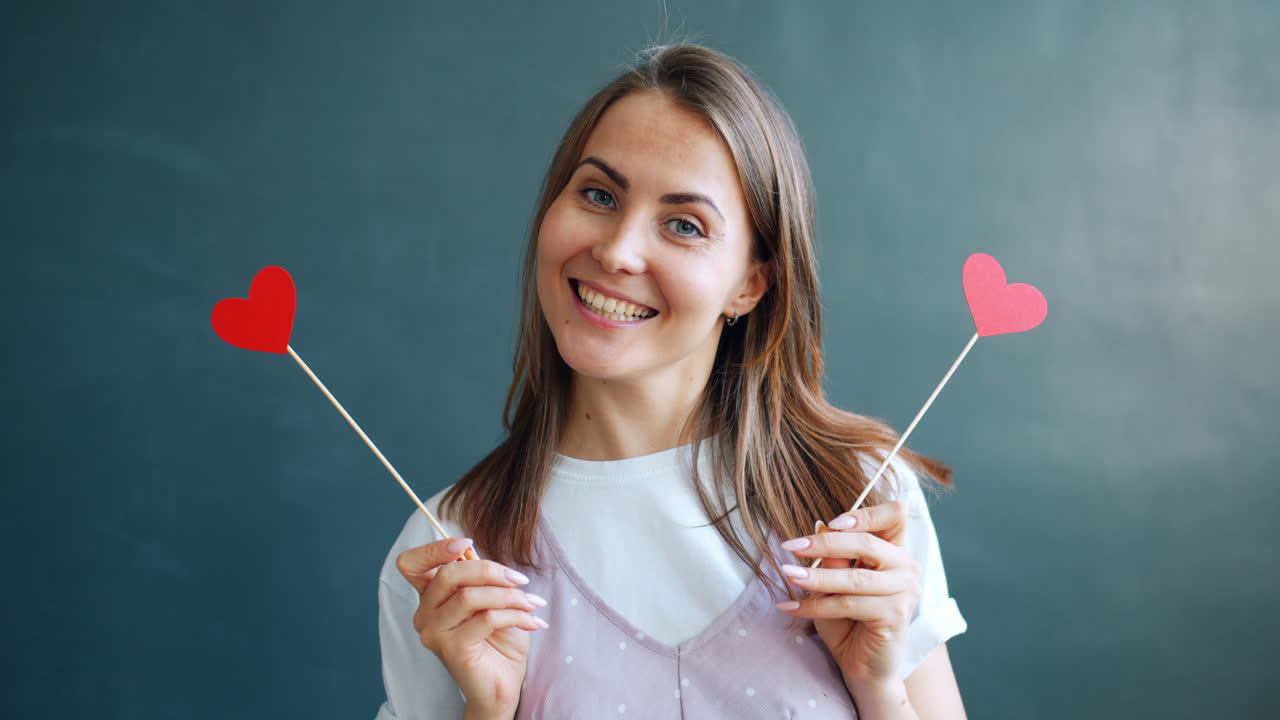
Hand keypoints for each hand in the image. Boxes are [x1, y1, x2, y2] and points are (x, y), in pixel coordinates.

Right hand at [396, 538, 547, 716]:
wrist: (503, 684)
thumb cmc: (498, 640)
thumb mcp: (492, 599)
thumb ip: (479, 576)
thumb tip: (474, 549)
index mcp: (430, 597)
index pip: (411, 564)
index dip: (434, 549)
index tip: (468, 544)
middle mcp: (424, 614)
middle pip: (448, 574)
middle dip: (490, 570)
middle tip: (520, 580)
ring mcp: (434, 633)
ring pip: (469, 596)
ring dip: (509, 596)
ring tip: (532, 603)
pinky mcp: (451, 649)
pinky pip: (486, 619)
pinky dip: (516, 615)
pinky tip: (533, 622)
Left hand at [775, 501, 921, 685]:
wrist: (861, 666)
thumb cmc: (847, 620)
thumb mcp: (834, 583)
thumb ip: (834, 558)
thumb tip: (819, 524)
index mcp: (895, 550)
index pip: (894, 514)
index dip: (866, 513)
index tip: (831, 522)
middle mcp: (906, 567)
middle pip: (868, 543)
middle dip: (825, 543)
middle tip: (791, 546)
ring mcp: (905, 592)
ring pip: (855, 577)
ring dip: (816, 577)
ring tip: (788, 575)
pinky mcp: (895, 616)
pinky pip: (849, 604)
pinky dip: (816, 605)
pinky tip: (791, 606)